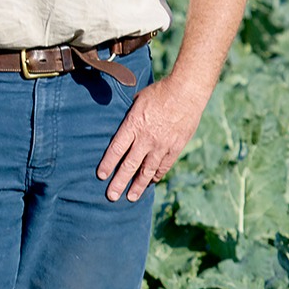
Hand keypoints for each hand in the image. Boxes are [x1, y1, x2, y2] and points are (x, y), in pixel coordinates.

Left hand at [97, 77, 206, 202]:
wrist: (187, 92)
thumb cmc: (159, 91)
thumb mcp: (137, 99)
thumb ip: (129, 115)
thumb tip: (122, 121)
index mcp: (133, 125)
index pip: (116, 149)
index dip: (108, 164)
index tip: (101, 176)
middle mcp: (146, 138)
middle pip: (129, 165)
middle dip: (119, 182)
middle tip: (111, 196)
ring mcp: (162, 145)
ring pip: (147, 171)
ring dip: (138, 185)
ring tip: (130, 197)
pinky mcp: (175, 147)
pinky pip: (163, 166)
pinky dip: (156, 176)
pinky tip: (150, 182)